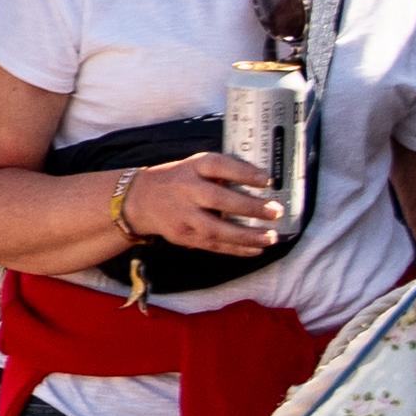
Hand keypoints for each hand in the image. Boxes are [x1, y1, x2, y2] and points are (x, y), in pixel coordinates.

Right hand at [125, 153, 286, 254]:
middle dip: (250, 207)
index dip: (243, 173)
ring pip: (217, 229)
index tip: (267, 180)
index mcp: (192, 167)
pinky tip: (256, 249)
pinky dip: (236, 249)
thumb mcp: (194, 166)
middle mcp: (186, 191)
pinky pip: (213, 245)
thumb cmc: (178, 180)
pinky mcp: (183, 235)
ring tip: (271, 237)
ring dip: (247, 235)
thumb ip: (220, 172)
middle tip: (275, 212)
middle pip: (220, 200)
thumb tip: (261, 182)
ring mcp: (183, 216)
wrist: (139, 200)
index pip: (219, 166)